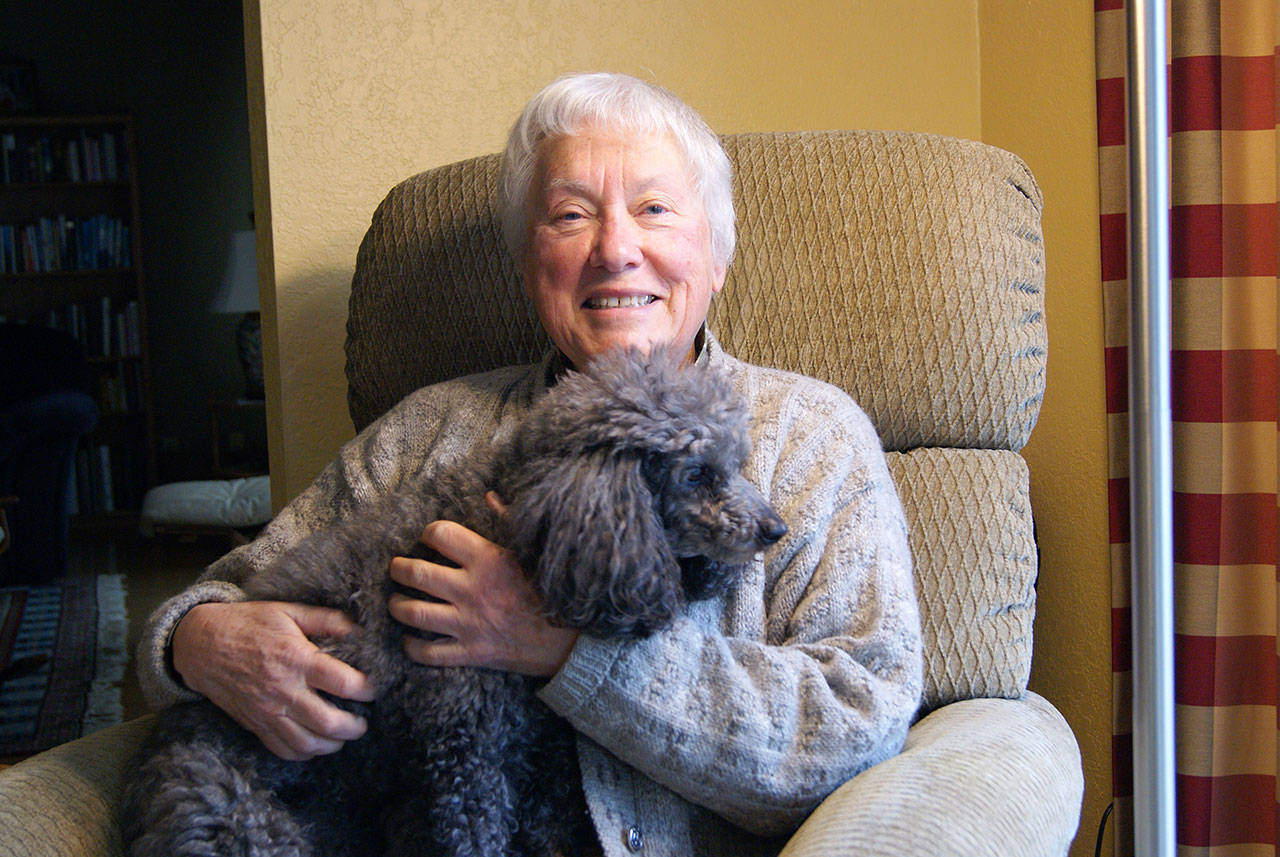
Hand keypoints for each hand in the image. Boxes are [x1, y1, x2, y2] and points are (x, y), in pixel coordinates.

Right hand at [171, 600, 375, 760]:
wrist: (201, 645)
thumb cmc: (248, 623)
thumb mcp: (289, 611)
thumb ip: (328, 620)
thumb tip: (361, 631)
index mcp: (296, 659)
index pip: (344, 683)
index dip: (368, 689)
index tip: (375, 688)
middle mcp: (283, 690)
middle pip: (329, 722)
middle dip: (355, 726)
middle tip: (364, 720)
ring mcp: (268, 712)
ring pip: (308, 743)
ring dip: (333, 744)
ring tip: (345, 734)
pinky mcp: (255, 725)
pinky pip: (283, 750)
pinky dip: (305, 753)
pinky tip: (317, 743)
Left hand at [388, 494, 577, 676]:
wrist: (571, 641)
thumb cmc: (551, 591)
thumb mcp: (530, 552)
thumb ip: (507, 521)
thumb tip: (489, 496)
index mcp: (488, 559)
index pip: (441, 535)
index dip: (428, 533)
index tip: (428, 537)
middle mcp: (472, 590)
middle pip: (416, 573)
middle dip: (399, 569)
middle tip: (396, 568)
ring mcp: (468, 623)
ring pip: (414, 613)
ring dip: (397, 606)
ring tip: (395, 601)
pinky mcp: (470, 653)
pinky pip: (428, 653)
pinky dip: (412, 647)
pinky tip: (410, 639)